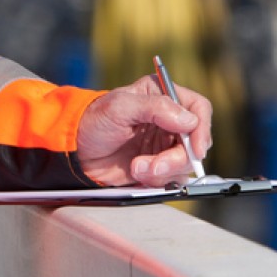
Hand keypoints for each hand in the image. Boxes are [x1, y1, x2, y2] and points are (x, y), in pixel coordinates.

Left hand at [76, 74, 213, 186]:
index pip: (198, 108)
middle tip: (156, 166)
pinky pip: (171, 178)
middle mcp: (168, 121)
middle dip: (177, 158)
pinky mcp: (156, 166)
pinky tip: (138, 174)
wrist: (74, 152)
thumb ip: (156, 108)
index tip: (196, 147)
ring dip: (163, 170)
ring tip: (137, 168)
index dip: (201, 128)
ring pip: (184, 163)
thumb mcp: (121, 107)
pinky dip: (157, 180)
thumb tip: (189, 120)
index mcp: (162, 97)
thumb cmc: (93, 121)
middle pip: (195, 141)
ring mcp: (163, 145)